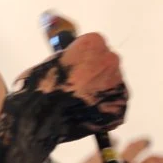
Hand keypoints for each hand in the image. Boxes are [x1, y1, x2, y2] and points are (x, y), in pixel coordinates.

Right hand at [14, 33, 128, 142]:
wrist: (45, 119)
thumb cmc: (41, 89)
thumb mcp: (47, 65)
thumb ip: (65, 62)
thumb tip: (68, 67)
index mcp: (92, 44)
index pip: (93, 46)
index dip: (82, 59)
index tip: (73, 69)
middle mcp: (110, 60)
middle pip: (105, 64)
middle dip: (94, 75)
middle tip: (76, 88)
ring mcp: (118, 84)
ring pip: (110, 86)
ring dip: (98, 92)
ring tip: (79, 106)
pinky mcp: (121, 107)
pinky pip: (113, 106)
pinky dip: (103, 111)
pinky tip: (86, 116)